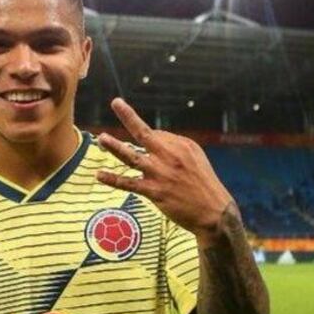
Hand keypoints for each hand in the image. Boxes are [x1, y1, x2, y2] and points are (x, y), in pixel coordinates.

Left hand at [96, 98, 235, 240]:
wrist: (213, 212)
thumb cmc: (203, 183)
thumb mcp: (195, 157)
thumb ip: (175, 146)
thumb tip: (155, 137)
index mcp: (181, 145)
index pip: (156, 135)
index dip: (149, 141)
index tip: (153, 152)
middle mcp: (169, 156)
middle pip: (144, 133)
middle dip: (129, 116)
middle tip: (115, 102)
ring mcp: (160, 174)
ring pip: (132, 157)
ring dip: (115, 147)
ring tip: (101, 138)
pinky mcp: (155, 192)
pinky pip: (129, 184)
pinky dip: (113, 179)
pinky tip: (99, 174)